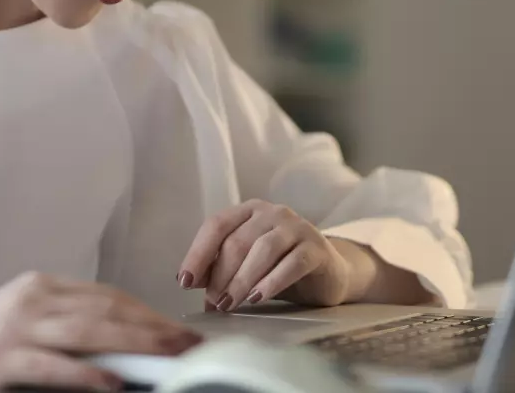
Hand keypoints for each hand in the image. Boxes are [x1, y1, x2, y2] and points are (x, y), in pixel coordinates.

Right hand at [0, 271, 201, 392]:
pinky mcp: (0, 358)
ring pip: (90, 331)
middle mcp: (32, 298)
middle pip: (107, 309)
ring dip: (137, 345)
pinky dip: (89, 374)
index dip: (147, 312)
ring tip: (171, 359)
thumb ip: (65, 333)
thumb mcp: (22, 331)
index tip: (179, 330)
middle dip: (155, 327)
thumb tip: (120, 353)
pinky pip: (55, 365)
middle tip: (192, 344)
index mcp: (40, 287)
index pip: (107, 295)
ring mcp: (15, 325)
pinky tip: (115, 383)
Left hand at [176, 199, 359, 311]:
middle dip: (221, 275)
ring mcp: (296, 227)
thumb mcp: (247, 266)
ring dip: (242, 280)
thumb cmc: (280, 267)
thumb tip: (192, 284)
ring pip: (262, 250)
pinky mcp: (316, 248)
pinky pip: (291, 263)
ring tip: (230, 304)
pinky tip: (257, 298)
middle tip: (214, 302)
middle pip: (238, 241)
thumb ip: (221, 269)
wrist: (329, 273)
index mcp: (249, 211)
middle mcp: (272, 212)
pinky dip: (271, 282)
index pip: (217, 225)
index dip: (198, 252)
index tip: (185, 281)